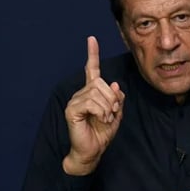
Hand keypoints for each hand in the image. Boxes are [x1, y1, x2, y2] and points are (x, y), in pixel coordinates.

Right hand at [63, 36, 124, 175]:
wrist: (92, 151)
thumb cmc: (102, 133)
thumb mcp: (116, 114)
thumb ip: (117, 99)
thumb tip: (114, 85)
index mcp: (92, 92)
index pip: (92, 69)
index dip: (92, 54)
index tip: (92, 39)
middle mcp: (82, 93)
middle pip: (100, 82)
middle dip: (112, 98)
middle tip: (112, 113)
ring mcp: (75, 101)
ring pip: (97, 92)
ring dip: (108, 107)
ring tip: (106, 118)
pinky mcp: (72, 110)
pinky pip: (91, 102)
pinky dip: (101, 111)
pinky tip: (101, 119)